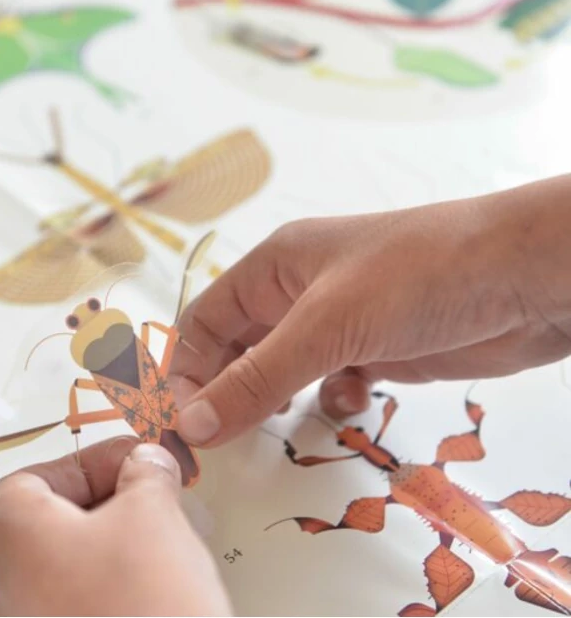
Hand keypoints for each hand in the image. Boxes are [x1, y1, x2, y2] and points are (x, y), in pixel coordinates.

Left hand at [0, 439, 230, 615]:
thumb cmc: (145, 604)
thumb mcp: (153, 514)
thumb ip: (146, 472)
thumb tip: (147, 462)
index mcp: (8, 538)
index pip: (36, 477)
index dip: (92, 462)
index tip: (139, 462)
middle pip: (51, 523)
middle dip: (112, 503)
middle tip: (159, 499)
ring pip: (67, 569)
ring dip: (115, 546)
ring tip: (166, 543)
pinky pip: (75, 608)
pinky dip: (109, 589)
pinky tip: (154, 588)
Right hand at [171, 175, 570, 446]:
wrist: (525, 276)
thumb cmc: (420, 274)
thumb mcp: (327, 325)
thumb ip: (256, 377)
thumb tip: (190, 424)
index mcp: (275, 265)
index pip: (205, 322)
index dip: (186, 371)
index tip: (181, 424)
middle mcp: (299, 292)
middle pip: (240, 349)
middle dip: (229, 392)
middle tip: (221, 440)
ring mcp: (339, 322)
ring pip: (284, 371)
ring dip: (278, 400)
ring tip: (281, 425)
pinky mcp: (376, 348)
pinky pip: (330, 381)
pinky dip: (331, 399)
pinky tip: (352, 400)